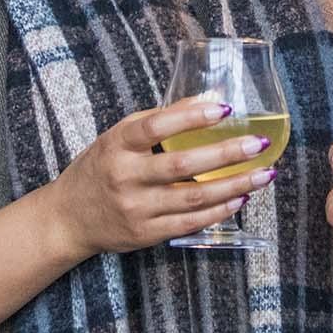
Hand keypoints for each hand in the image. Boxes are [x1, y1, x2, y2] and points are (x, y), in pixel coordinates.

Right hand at [46, 96, 279, 262]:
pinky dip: (219, 211)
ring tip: (263, 173)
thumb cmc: (101, 168)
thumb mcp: (120, 136)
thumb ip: (160, 118)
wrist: (68, 218)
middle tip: (258, 143)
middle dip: (225, 154)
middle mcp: (125, 177)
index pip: (155, 126)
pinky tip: (241, 198)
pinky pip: (190, 223)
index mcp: (117, 145)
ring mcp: (136, 209)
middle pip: (181, 165)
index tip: (224, 108)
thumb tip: (210, 99)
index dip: (191, 117)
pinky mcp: (146, 234)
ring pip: (193, 198)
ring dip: (233, 185)